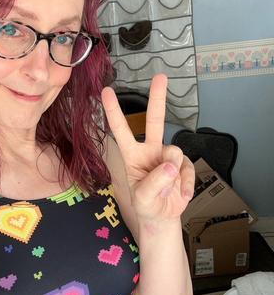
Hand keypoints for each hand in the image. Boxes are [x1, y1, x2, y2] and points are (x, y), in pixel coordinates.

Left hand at [101, 74, 194, 222]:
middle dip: (157, 98)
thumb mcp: (143, 198)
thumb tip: (171, 165)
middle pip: (154, 120)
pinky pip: (188, 168)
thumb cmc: (146, 205)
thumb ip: (154, 183)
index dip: (114, 111)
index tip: (106, 91)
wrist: (162, 217)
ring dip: (173, 174)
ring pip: (175, 151)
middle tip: (160, 76)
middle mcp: (149, 150)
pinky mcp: (183, 164)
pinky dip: (186, 184)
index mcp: (132, 155)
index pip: (121, 130)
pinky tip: (181, 194)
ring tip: (167, 191)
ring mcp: (167, 156)